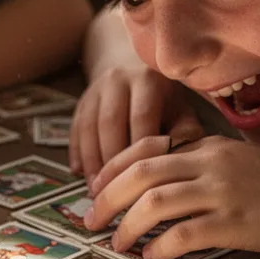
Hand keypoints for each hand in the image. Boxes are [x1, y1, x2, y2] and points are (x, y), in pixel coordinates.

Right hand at [69, 65, 202, 180]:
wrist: (132, 67)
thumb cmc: (164, 100)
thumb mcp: (180, 111)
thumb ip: (184, 135)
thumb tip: (180, 165)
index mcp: (148, 81)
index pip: (141, 118)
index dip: (139, 150)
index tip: (141, 181)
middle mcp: (118, 80)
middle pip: (110, 123)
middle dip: (111, 159)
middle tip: (114, 190)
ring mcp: (95, 89)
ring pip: (89, 127)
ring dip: (91, 159)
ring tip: (96, 189)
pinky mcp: (81, 101)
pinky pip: (75, 128)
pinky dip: (76, 152)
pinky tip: (79, 174)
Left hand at [84, 136, 259, 258]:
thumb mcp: (239, 163)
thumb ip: (201, 168)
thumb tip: (159, 192)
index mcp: (208, 146)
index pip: (145, 148)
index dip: (111, 170)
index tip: (94, 190)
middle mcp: (210, 163)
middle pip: (140, 172)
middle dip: (107, 197)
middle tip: (90, 220)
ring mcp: (224, 192)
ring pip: (156, 201)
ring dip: (128, 224)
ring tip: (118, 243)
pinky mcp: (237, 223)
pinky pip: (186, 233)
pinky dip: (162, 246)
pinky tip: (154, 256)